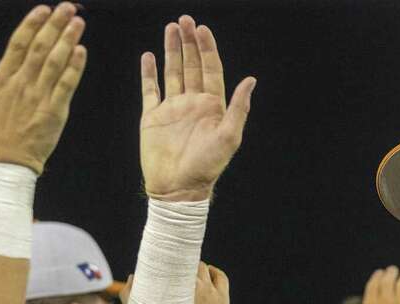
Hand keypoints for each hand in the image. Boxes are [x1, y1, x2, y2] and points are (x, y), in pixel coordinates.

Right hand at [0, 3, 87, 173]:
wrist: (7, 161)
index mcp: (3, 78)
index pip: (18, 44)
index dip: (31, 25)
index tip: (43, 9)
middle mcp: (21, 84)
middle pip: (39, 48)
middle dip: (55, 26)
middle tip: (68, 8)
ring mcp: (38, 97)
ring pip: (54, 63)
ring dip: (67, 41)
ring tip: (78, 23)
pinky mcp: (54, 111)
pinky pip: (66, 86)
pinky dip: (74, 68)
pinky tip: (81, 52)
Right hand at [140, 16, 254, 200]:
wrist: (178, 187)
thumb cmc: (206, 166)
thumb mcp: (228, 137)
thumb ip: (239, 107)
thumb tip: (251, 80)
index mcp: (212, 106)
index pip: (211, 70)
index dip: (207, 49)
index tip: (202, 28)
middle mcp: (193, 104)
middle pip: (192, 66)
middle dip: (189, 42)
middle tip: (185, 20)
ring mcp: (172, 109)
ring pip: (172, 72)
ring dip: (172, 51)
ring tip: (170, 29)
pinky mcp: (153, 117)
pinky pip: (150, 90)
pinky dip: (149, 73)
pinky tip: (149, 56)